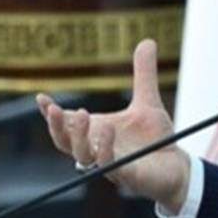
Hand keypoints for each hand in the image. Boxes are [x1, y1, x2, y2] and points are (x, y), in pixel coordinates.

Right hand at [36, 38, 189, 212]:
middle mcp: (97, 150)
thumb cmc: (156, 139)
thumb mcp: (148, 102)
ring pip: (82, 157)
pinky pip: (110, 167)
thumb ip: (143, 75)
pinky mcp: (127, 177)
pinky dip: (105, 152)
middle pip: (65, 142)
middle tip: (56, 109)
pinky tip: (107, 134)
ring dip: (79, 138)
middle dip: (56, 126)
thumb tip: (147, 41)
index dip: (50, 113)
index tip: (40, 97)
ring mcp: (110, 165)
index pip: (66, 124)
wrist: (177, 167)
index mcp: (96, 133)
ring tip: (84, 114)